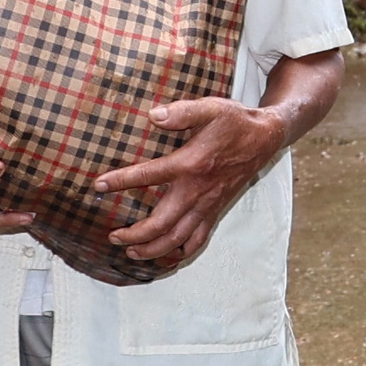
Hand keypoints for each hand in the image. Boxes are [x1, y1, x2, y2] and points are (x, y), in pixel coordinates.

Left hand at [95, 98, 289, 265]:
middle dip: (134, 235)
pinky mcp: (216, 210)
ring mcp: (208, 204)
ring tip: (131, 252)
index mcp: (191, 164)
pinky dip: (181, 252)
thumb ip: (183, 112)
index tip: (98, 185)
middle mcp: (197, 190)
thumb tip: (153, 115)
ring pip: (177, 238)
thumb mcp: (212, 108)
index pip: (149, 176)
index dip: (121, 181)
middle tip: (113, 236)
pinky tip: (168, 257)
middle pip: (161, 224)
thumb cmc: (237, 122)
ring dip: (152, 249)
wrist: (266, 137)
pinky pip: (198, 239)